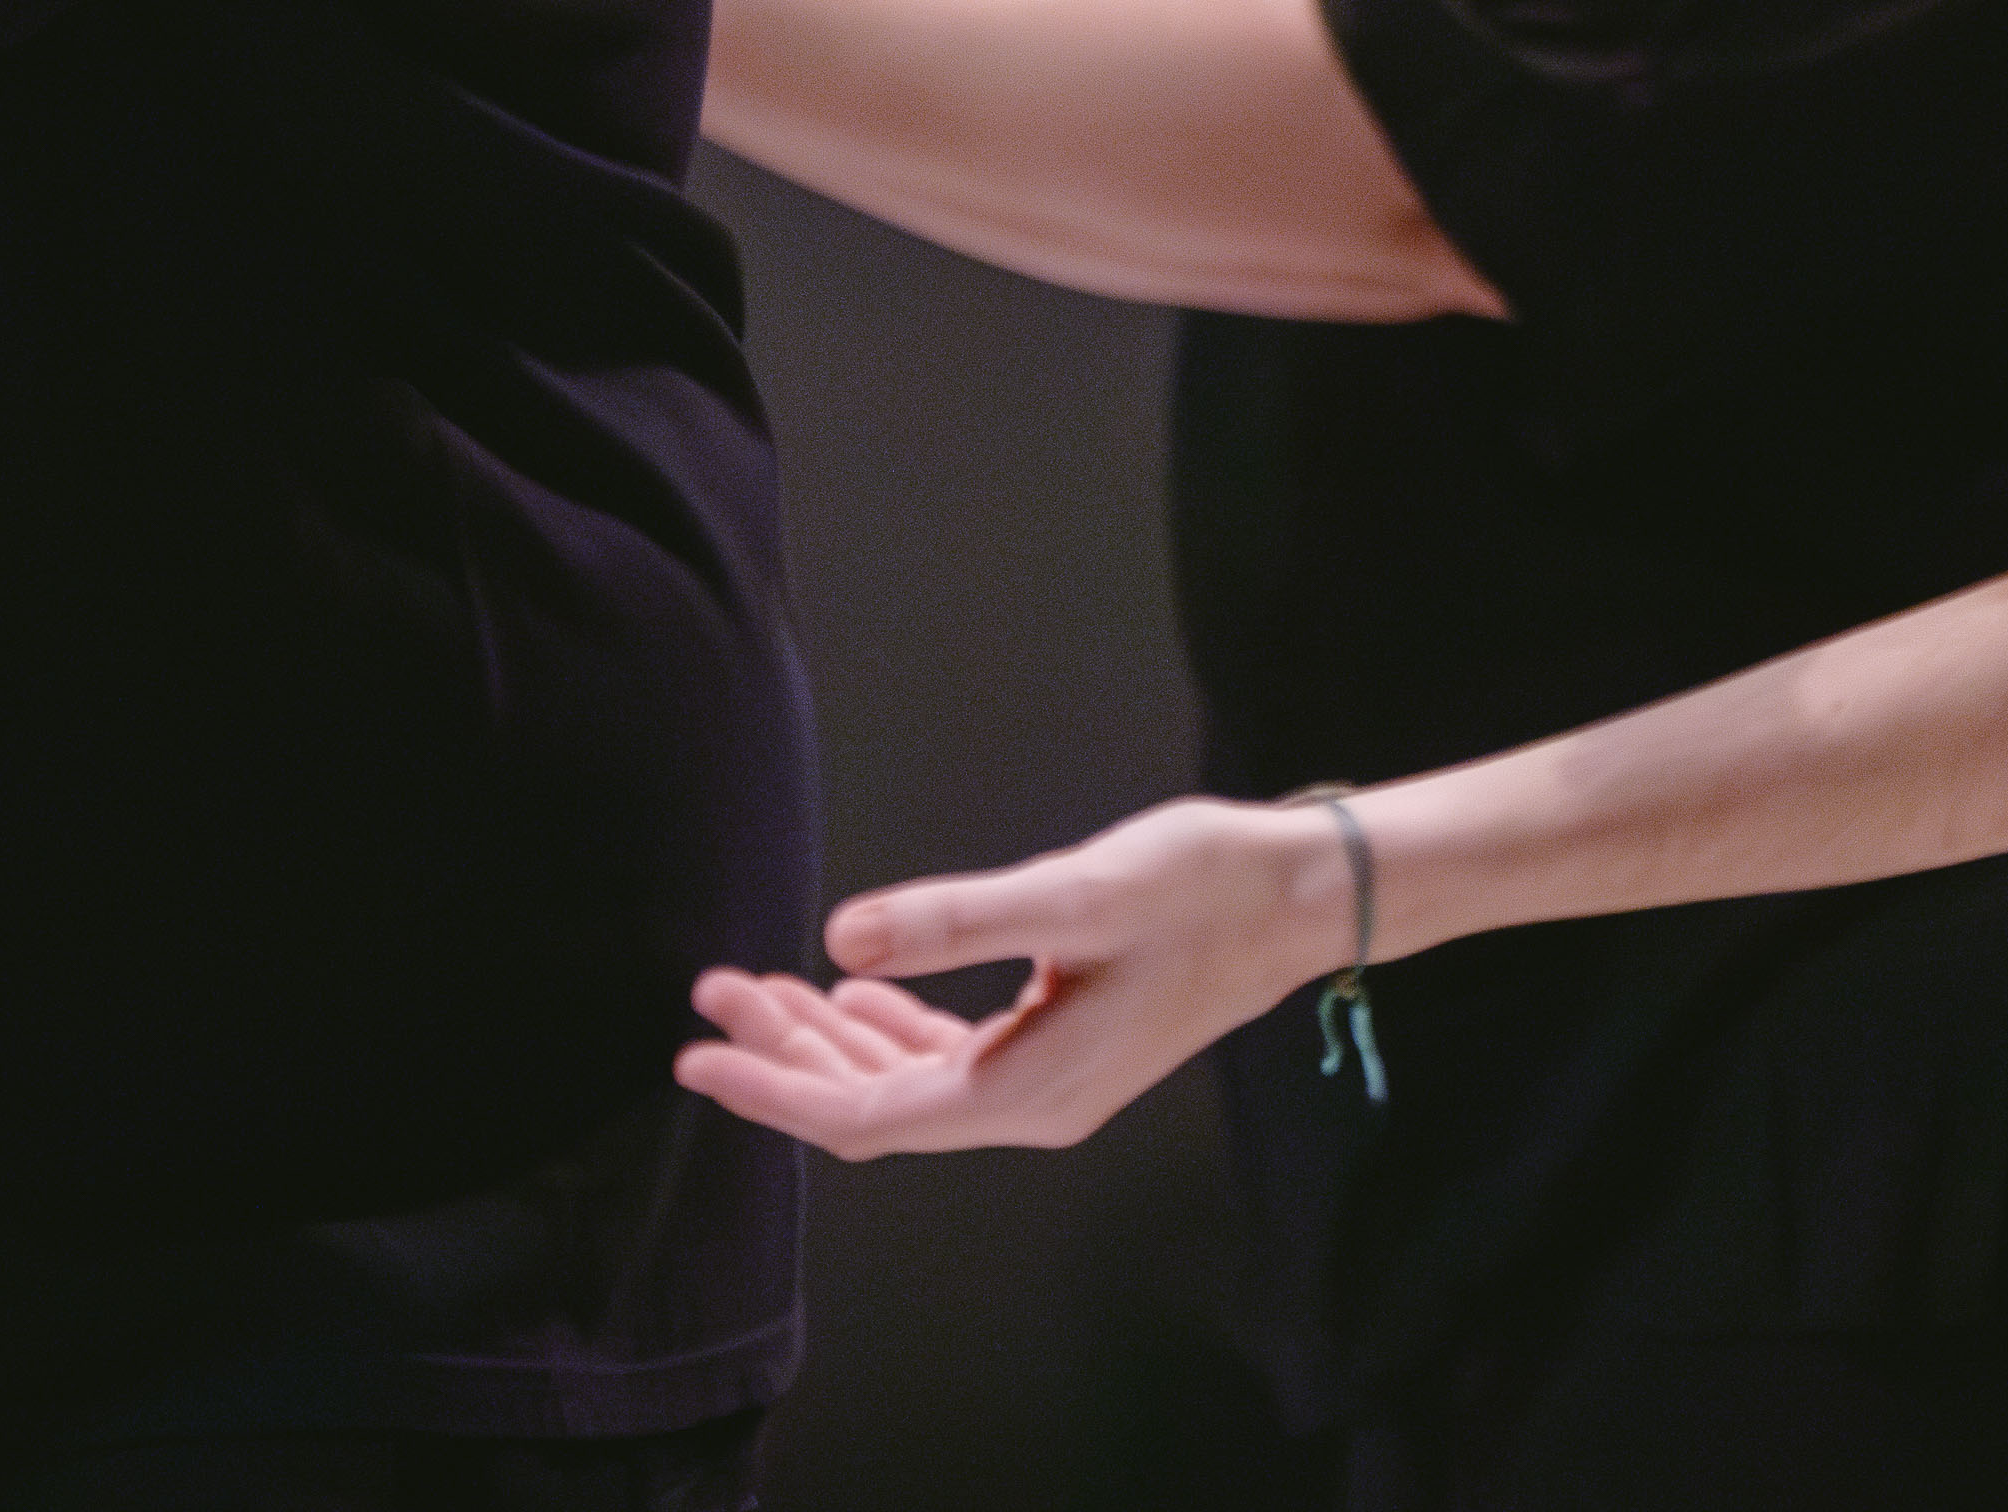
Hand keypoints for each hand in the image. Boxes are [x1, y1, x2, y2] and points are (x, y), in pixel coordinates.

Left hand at [673, 792, 1337, 1156]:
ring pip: (909, 1081)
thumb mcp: (1078, 894)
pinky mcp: (1066, 1046)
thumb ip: (957, 919)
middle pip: (876, 1104)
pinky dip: (892, 1027)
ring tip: (764, 988)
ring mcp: (1050, 1081)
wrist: (1306, 896)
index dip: (776, 1092)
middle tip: (717, 995)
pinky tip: (860, 990)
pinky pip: (951, 1058)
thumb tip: (841, 938)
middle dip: (788, 1055)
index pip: (868, 1118)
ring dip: (834, 1037)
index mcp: (1028, 1092)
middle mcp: (1032, 1106)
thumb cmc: (1206, 890)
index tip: (702, 1056)